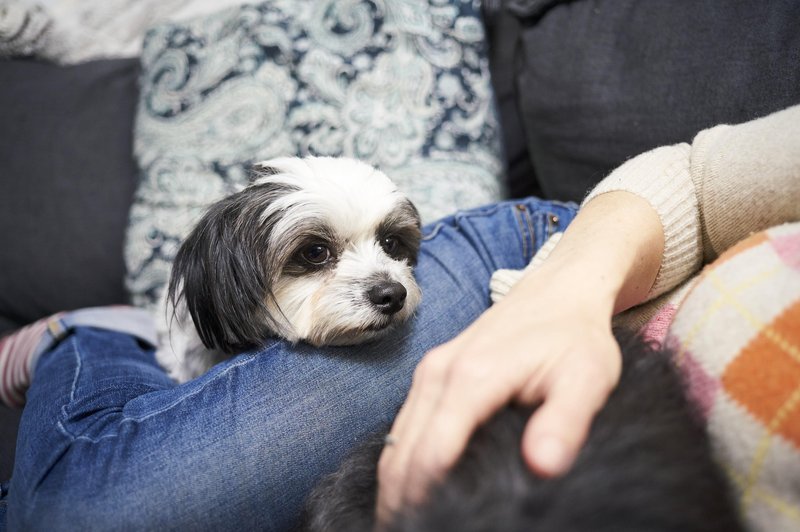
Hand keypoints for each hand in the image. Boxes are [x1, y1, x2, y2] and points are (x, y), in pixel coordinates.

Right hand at [375, 266, 622, 522]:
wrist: (559, 290)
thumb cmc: (575, 335)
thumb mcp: (587, 377)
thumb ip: (565, 421)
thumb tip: (542, 467)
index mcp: (471, 378)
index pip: (430, 454)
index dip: (424, 500)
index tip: (433, 528)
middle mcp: (438, 374)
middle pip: (400, 452)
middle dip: (399, 500)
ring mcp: (430, 372)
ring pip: (395, 440)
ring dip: (395, 484)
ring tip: (407, 521)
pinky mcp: (432, 373)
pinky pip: (403, 425)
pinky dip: (400, 460)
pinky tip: (412, 487)